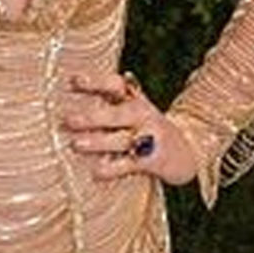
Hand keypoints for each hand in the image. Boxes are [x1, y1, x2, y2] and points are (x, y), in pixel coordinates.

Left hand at [62, 71, 197, 184]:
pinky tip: (96, 171)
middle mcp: (143, 115)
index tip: (72, 81)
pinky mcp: (152, 160)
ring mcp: (149, 137)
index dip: (95, 82)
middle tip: (68, 119)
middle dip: (93, 117)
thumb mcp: (133, 106)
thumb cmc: (146, 128)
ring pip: (122, 139)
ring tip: (76, 144)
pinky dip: (112, 168)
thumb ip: (109, 97)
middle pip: (118, 113)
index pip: (115, 85)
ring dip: (99, 142)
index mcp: (135, 99)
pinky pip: (129, 164)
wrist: (185, 151)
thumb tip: (71, 81)